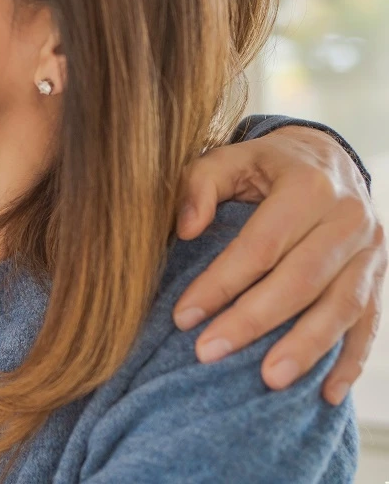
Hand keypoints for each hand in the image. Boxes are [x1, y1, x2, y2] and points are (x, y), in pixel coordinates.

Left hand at [172, 125, 383, 404]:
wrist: (328, 160)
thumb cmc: (265, 166)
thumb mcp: (229, 157)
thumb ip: (200, 184)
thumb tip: (186, 229)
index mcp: (309, 186)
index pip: (260, 244)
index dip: (221, 282)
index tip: (183, 316)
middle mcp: (349, 219)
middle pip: (301, 280)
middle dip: (254, 321)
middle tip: (209, 353)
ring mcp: (372, 252)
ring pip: (342, 306)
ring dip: (306, 348)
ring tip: (269, 381)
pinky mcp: (381, 278)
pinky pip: (370, 324)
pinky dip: (351, 361)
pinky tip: (327, 394)